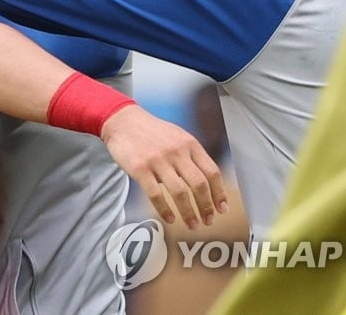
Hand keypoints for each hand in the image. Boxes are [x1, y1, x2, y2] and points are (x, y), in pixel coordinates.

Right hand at [101, 104, 227, 228]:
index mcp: (190, 144)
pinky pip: (156, 195)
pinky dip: (165, 210)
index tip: (222, 208)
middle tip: (208, 221)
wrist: (123, 121)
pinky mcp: (140, 169)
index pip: (212, 172)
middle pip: (199, 185)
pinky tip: (170, 218)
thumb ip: (192, 155)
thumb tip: (208, 181)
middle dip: (206, 207)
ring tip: (192, 224)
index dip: (219, 193)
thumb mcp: (178, 136)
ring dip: (189, 213)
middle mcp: (176, 152)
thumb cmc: (152, 131)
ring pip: (180, 193)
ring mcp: (158, 160)